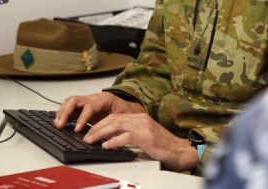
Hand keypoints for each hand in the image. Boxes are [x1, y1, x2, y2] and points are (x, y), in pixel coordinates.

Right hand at [55, 91, 144, 131]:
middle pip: (75, 100)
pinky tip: (59, 122)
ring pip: (70, 101)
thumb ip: (114, 127)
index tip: (77, 129)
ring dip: (62, 112)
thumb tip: (105, 138)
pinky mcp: (83, 107)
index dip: (82, 118)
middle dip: (65, 112)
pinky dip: (63, 113)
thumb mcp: (124, 119)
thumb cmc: (127, 113)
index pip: (89, 107)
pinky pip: (70, 107)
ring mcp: (87, 101)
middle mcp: (94, 98)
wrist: (130, 108)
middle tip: (60, 125)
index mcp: (104, 100)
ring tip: (57, 124)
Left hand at [83, 112, 198, 171]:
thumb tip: (111, 140)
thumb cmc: (164, 146)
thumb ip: (130, 134)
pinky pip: (125, 136)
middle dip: (97, 127)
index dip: (101, 123)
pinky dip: (113, 141)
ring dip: (100, 133)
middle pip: (112, 119)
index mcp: (139, 117)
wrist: (180, 151)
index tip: (90, 130)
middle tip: (86, 135)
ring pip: (116, 125)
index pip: (115, 116)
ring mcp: (143, 126)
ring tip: (91, 140)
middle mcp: (140, 119)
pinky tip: (106, 145)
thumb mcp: (145, 136)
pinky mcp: (145, 136)